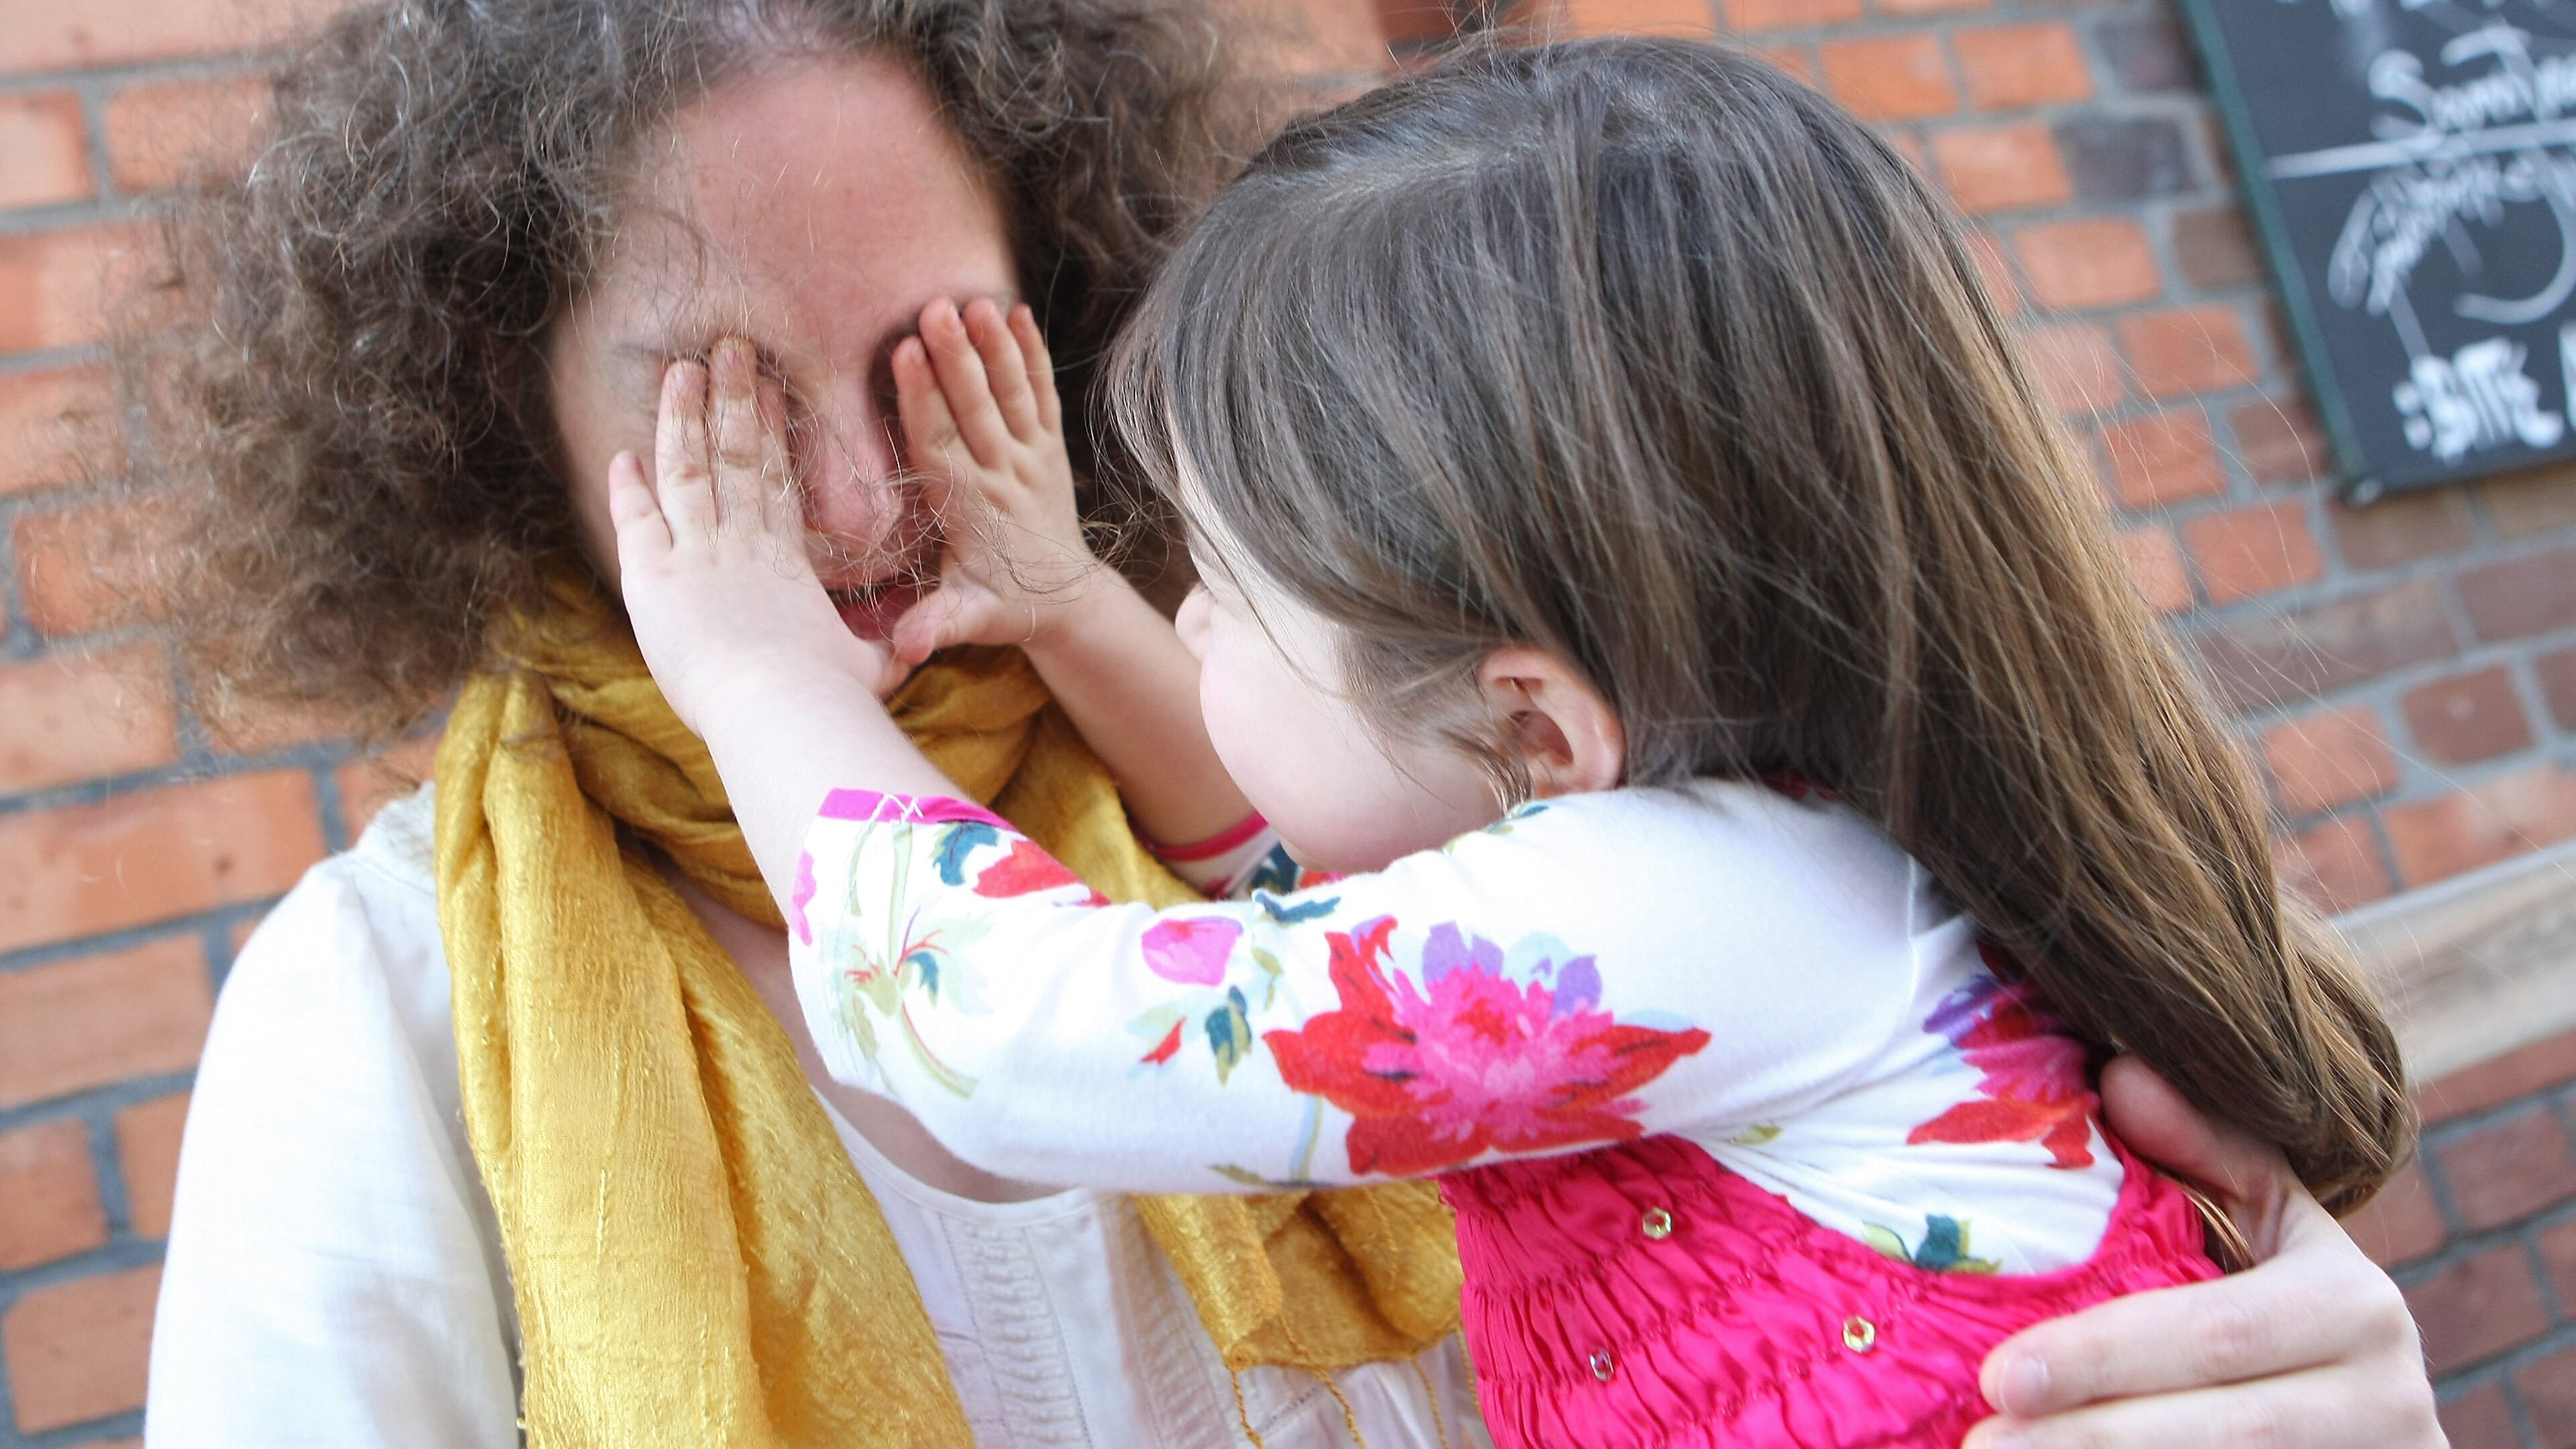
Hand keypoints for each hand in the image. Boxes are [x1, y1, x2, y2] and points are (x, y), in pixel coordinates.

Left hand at [609, 338, 905, 736]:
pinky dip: (629, 486)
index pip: (779, 483)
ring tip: (680, 369)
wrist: (783, 706)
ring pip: (689, 468)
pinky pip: (639, 518)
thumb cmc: (831, 695)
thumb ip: (883, 651)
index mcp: (789, 562)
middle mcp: (745, 543)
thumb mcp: (871, 669)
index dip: (773, 433)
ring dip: (682, 416)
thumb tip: (916, 651)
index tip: (769, 390)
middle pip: (737, 455)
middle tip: (729, 348)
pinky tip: (624, 456)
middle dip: (732, 398)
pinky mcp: (658, 574)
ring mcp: (701, 552)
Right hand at [887, 296, 1100, 664]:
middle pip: (976, 407)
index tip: (905, 355)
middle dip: (956, 357)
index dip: (922, 398)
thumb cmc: (1001, 605)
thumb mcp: (968, 619)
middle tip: (935, 308)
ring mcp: (1031, 457)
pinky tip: (1018, 313)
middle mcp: (1003, 474)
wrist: (1065, 602)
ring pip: (1012, 394)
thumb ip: (937, 624)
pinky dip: (1033, 355)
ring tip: (976, 301)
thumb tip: (905, 648)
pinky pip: (1043, 396)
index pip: (940, 443)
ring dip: (995, 346)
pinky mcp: (1050, 448)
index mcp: (969, 506)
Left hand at [1964, 1057, 2440, 1447]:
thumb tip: (2120, 1072)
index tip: (1997, 1375)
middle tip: (1981, 1441)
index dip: (2102, 1358)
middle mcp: (2386, 1395)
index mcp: (2354, 1305)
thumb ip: (2203, 1147)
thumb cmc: (2288, 1299)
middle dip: (2088, 1438)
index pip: (2211, 1334)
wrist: (2369, 1418)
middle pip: (2219, 1431)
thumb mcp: (2267, 1217)